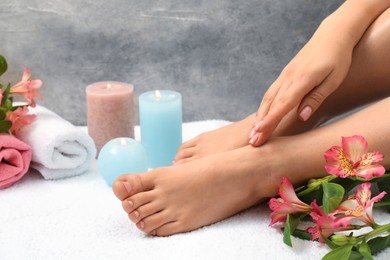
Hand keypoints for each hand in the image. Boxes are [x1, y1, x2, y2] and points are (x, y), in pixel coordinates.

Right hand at [249, 22, 353, 146]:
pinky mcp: (284, 75)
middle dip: (260, 124)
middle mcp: (288, 78)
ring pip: (268, 99)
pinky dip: (264, 108)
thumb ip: (316, 98)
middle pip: (271, 104)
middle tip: (252, 142)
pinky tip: (260, 118)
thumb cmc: (338, 59)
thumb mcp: (334, 79)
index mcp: (302, 79)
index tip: (260, 133)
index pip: (283, 104)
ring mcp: (284, 76)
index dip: (271, 121)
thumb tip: (302, 116)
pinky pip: (270, 94)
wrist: (332, 35)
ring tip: (252, 134)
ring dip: (259, 117)